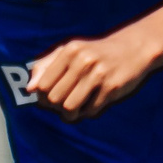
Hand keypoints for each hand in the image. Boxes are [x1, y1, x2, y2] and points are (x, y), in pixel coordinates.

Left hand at [26, 32, 155, 121]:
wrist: (133, 49)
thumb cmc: (95, 53)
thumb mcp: (71, 51)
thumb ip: (46, 66)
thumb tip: (30, 88)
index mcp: (69, 51)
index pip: (43, 85)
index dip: (43, 97)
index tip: (50, 98)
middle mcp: (82, 61)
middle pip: (55, 98)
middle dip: (56, 107)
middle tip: (63, 104)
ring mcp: (98, 75)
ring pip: (70, 107)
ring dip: (70, 114)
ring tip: (75, 109)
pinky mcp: (112, 88)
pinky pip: (90, 111)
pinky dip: (88, 112)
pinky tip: (92, 104)